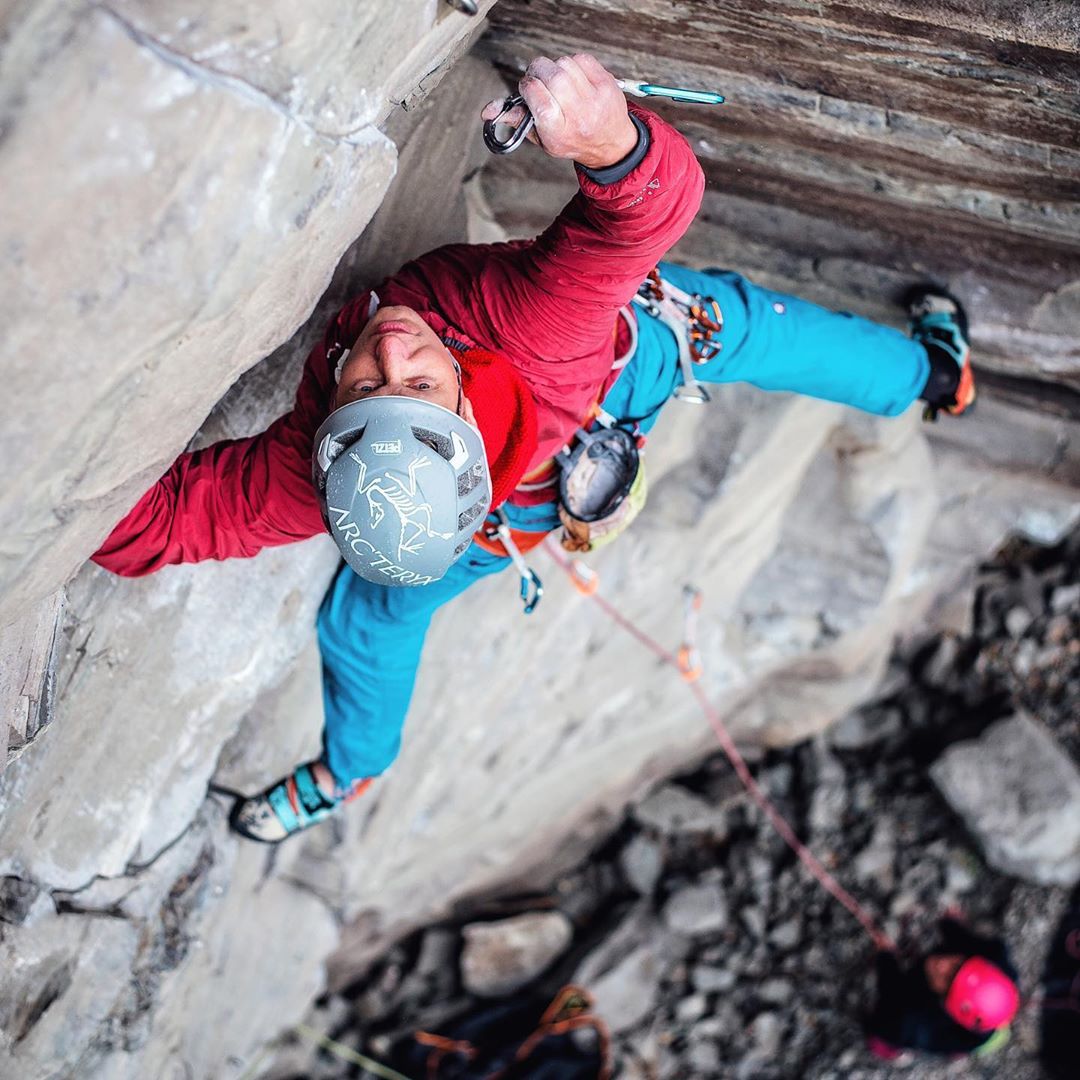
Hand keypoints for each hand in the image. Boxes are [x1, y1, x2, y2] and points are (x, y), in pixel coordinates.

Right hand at [481, 53, 637, 169]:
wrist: (609, 143)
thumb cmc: (571, 139)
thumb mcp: (542, 137)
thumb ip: (517, 120)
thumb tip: (489, 111)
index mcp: (558, 132)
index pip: (537, 96)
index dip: (528, 85)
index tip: (528, 88)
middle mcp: (578, 115)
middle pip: (551, 76)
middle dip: (538, 71)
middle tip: (539, 78)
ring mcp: (595, 99)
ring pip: (564, 64)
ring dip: (555, 67)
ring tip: (558, 81)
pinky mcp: (606, 84)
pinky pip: (581, 58)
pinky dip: (572, 63)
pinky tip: (574, 77)